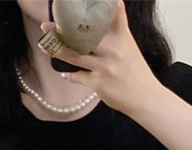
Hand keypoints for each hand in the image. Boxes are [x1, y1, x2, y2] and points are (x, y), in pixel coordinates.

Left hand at [39, 0, 163, 117]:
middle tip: (46, 25)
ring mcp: (105, 67)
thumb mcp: (130, 47)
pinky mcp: (99, 84)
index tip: (78, 0)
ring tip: (45, 46)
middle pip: (83, 36)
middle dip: (62, 30)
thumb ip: (118, 30)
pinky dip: (69, 75)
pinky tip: (63, 73)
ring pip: (75, 56)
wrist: (146, 98)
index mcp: (122, 37)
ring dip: (57, 51)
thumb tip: (107, 14)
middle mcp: (113, 50)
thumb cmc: (136, 73)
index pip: (111, 14)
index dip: (100, 5)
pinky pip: (78, 77)